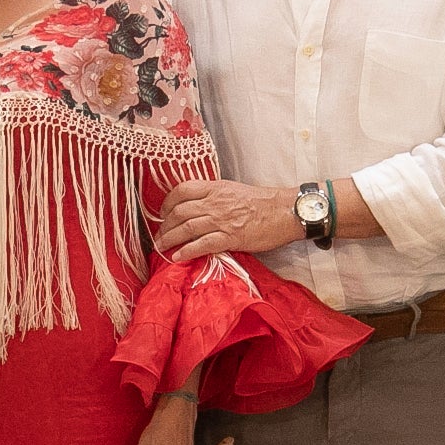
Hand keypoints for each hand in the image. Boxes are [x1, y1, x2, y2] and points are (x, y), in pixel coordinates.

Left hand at [153, 179, 301, 259]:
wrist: (285, 211)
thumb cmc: (263, 201)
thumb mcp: (234, 190)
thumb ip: (214, 196)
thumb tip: (199, 207)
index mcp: (215, 188)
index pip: (182, 190)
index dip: (167, 202)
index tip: (163, 213)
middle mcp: (214, 202)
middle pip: (179, 211)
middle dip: (165, 225)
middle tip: (160, 235)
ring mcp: (221, 220)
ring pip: (186, 228)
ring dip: (170, 238)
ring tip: (161, 247)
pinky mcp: (230, 237)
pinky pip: (202, 245)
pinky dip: (187, 251)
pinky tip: (178, 257)